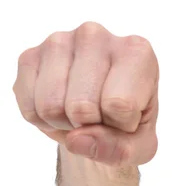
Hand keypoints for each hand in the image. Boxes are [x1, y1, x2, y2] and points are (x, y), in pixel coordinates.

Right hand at [13, 21, 158, 166]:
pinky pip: (30, 109)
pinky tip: (60, 107)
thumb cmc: (128, 126)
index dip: (121, 127)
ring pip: (51, 106)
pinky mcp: (30, 57)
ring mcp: (59, 41)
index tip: (126, 118)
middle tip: (98, 118)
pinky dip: (43, 122)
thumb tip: (77, 139)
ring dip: (65, 124)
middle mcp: (96, 36)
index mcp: (137, 52)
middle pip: (82, 106)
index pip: (120, 104)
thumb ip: (120, 149)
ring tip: (80, 114)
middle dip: (89, 127)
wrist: (99, 119)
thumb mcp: (140, 147)